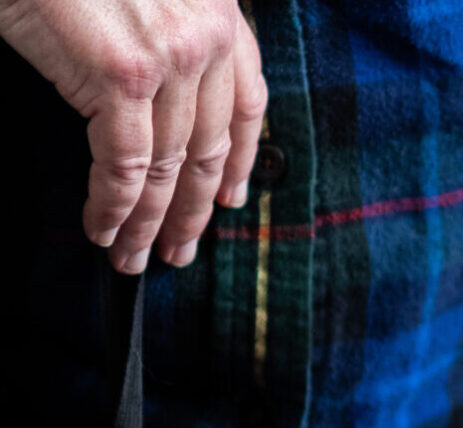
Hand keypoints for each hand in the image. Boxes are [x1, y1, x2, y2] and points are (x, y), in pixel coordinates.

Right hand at [0, 0, 265, 271]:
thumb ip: (163, 35)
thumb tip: (159, 103)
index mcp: (215, 9)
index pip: (246, 104)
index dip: (238, 162)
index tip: (229, 200)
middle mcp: (203, 36)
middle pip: (208, 148)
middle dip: (191, 211)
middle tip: (180, 250)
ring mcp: (168, 57)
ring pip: (167, 167)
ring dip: (148, 223)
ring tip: (136, 256)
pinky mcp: (122, 75)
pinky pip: (123, 163)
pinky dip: (113, 206)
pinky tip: (103, 228)